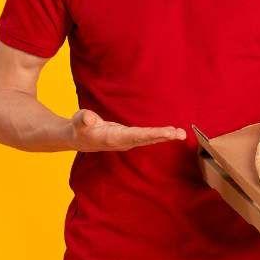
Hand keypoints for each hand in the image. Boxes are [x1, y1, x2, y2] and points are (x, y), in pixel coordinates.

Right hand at [69, 109, 185, 151]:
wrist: (79, 138)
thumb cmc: (79, 128)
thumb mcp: (78, 121)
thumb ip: (83, 119)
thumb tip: (88, 119)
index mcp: (112, 138)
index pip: (134, 136)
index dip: (150, 134)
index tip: (164, 132)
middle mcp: (122, 141)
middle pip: (145, 139)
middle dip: (162, 136)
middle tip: (179, 133)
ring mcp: (127, 140)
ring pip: (148, 139)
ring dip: (164, 136)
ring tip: (181, 133)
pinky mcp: (129, 137)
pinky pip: (147, 136)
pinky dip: (159, 134)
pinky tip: (171, 133)